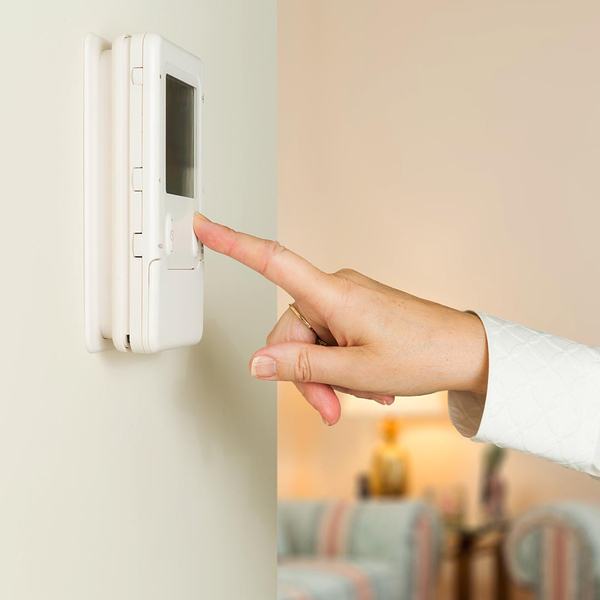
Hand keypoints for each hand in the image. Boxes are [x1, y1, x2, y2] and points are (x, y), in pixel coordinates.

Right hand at [193, 213, 487, 425]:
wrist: (465, 351)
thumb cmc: (422, 354)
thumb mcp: (356, 372)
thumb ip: (301, 367)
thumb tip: (258, 363)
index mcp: (333, 294)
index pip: (272, 261)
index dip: (232, 243)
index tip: (202, 224)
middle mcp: (336, 290)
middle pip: (290, 332)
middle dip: (304, 376)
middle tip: (331, 407)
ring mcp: (348, 300)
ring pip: (310, 342)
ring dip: (327, 376)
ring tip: (362, 392)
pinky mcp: (357, 311)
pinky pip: (331, 340)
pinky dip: (340, 367)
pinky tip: (367, 382)